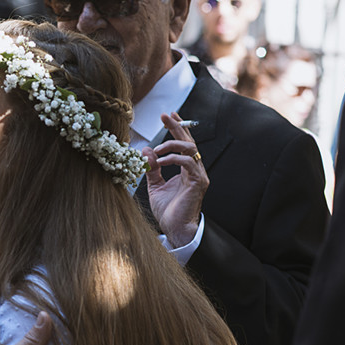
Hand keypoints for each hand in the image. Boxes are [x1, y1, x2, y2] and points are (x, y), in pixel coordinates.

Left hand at [144, 111, 208, 247]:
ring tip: (157, 150)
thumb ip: (152, 169)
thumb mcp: (155, 186)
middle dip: (177, 127)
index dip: (177, 129)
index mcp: (186, 169)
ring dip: (172, 145)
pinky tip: (161, 162)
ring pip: (190, 149)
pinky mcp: (198, 182)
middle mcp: (195, 169)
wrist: (175, 229)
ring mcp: (198, 175)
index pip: (184, 144)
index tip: (167, 116)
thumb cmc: (168, 211)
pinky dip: (173, 159)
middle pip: (189, 141)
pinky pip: (188, 163)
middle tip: (165, 116)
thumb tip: (146, 151)